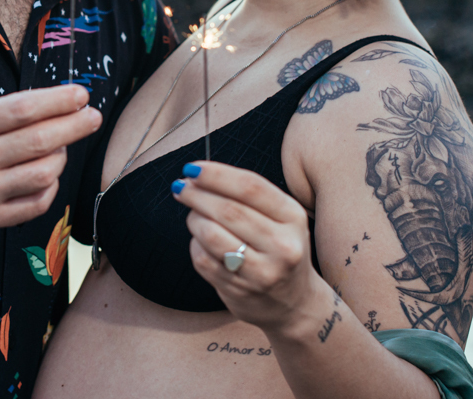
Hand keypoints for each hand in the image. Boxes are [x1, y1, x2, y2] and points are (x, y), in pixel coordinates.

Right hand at [0, 85, 101, 228]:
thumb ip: (15, 109)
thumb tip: (69, 103)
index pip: (22, 109)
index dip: (57, 101)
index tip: (81, 94)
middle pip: (38, 141)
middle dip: (73, 126)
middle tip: (93, 116)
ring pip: (44, 172)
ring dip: (62, 156)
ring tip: (61, 146)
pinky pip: (40, 201)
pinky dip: (52, 184)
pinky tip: (48, 173)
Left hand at [173, 161, 321, 332]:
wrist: (293, 304)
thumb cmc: (278, 247)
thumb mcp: (280, 217)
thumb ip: (246, 194)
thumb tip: (195, 175)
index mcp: (293, 217)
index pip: (250, 187)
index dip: (216, 174)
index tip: (191, 167)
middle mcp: (282, 245)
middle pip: (228, 210)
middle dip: (196, 194)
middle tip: (180, 187)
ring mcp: (262, 272)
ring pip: (210, 234)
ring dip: (193, 219)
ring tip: (193, 215)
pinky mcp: (240, 291)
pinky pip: (203, 259)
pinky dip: (195, 245)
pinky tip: (201, 241)